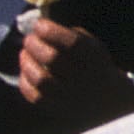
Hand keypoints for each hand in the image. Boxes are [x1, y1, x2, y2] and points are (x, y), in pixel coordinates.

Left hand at [15, 16, 131, 120]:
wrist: (109, 98)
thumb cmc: (94, 64)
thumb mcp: (93, 45)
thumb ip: (70, 35)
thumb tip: (40, 28)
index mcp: (94, 58)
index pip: (72, 43)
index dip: (51, 31)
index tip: (39, 25)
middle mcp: (83, 78)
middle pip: (52, 59)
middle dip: (35, 44)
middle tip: (29, 39)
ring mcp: (70, 96)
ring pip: (41, 79)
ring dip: (27, 62)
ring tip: (24, 53)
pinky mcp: (58, 109)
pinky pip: (35, 97)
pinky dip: (25, 81)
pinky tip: (26, 71)